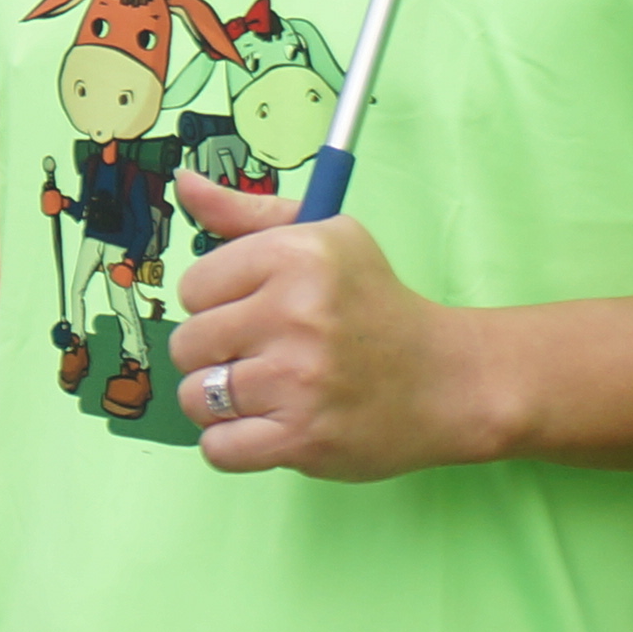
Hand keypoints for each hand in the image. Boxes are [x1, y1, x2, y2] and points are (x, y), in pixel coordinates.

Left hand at [164, 176, 508, 482]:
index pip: (194, 286)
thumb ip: (246, 214)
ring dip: (220, 401)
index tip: (255, 310)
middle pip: (187, 343)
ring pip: (195, 397)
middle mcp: (295, 314)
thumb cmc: (374, 304)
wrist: (448, 380)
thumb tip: (184, 182)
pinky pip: (218, 449)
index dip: (218, 302)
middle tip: (262, 354)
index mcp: (295, 256)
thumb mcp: (323, 238)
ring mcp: (298, 380)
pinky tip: (266, 426)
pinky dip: (232, 444)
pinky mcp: (303, 438)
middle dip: (215, 353)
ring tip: (264, 391)